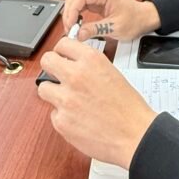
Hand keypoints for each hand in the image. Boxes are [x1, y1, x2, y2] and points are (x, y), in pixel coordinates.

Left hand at [37, 37, 157, 167]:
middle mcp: (75, 76)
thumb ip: (89, 66)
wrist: (135, 135)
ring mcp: (66, 99)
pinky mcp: (61, 121)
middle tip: (57, 75)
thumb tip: (72, 64)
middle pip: (46, 60)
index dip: (62, 51)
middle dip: (51, 67)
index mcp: (91, 61)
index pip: (62, 44)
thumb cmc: (128, 107)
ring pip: (44, 88)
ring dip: (54, 93)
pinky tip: (78, 119)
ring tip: (69, 100)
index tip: (62, 57)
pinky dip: (63, 116)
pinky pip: (53, 113)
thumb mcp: (112, 73)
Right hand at [62, 0, 159, 41]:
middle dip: (69, 12)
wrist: (144, 18)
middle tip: (70, 29)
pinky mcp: (96, 1)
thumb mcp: (115, 28)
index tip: (70, 25)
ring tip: (73, 28)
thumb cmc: (135, 20)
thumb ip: (95, 30)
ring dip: (71, 13)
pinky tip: (78, 24)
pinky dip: (76, 14)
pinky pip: (80, 4)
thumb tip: (78, 34)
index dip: (71, 11)